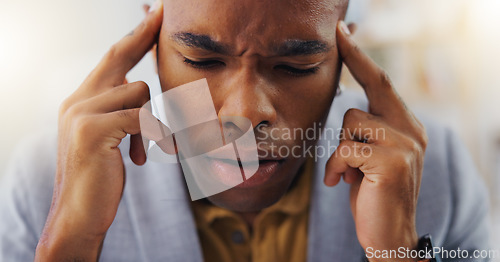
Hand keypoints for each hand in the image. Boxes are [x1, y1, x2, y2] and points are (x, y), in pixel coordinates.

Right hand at [35, 2, 162, 260]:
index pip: (111, 59)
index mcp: (81, 101)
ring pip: (139, 91)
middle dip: (143, 34)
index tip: (154, 15)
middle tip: (162, 9)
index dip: (134, 36)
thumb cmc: (100, 177)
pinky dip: (151, 136)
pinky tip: (141, 158)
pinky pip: (140, 117)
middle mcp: (77, 100)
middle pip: (119, 58)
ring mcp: (81, 112)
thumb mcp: (107, 138)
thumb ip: (117, 110)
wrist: (78, 213)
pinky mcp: (92, 129)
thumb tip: (135, 86)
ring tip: (140, 150)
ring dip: (150, 121)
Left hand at [324, 21, 427, 261]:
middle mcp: (412, 130)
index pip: (383, 84)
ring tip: (346, 172)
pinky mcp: (393, 163)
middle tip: (340, 31)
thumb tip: (348, 110)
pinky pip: (346, 149)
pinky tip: (341, 183)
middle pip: (375, 87)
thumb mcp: (368, 159)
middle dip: (356, 57)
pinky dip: (334, 167)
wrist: (389, 237)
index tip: (346, 33)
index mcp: (406, 127)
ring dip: (339, 149)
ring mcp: (406, 145)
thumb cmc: (371, 194)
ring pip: (352, 121)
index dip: (363, 57)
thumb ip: (365, 134)